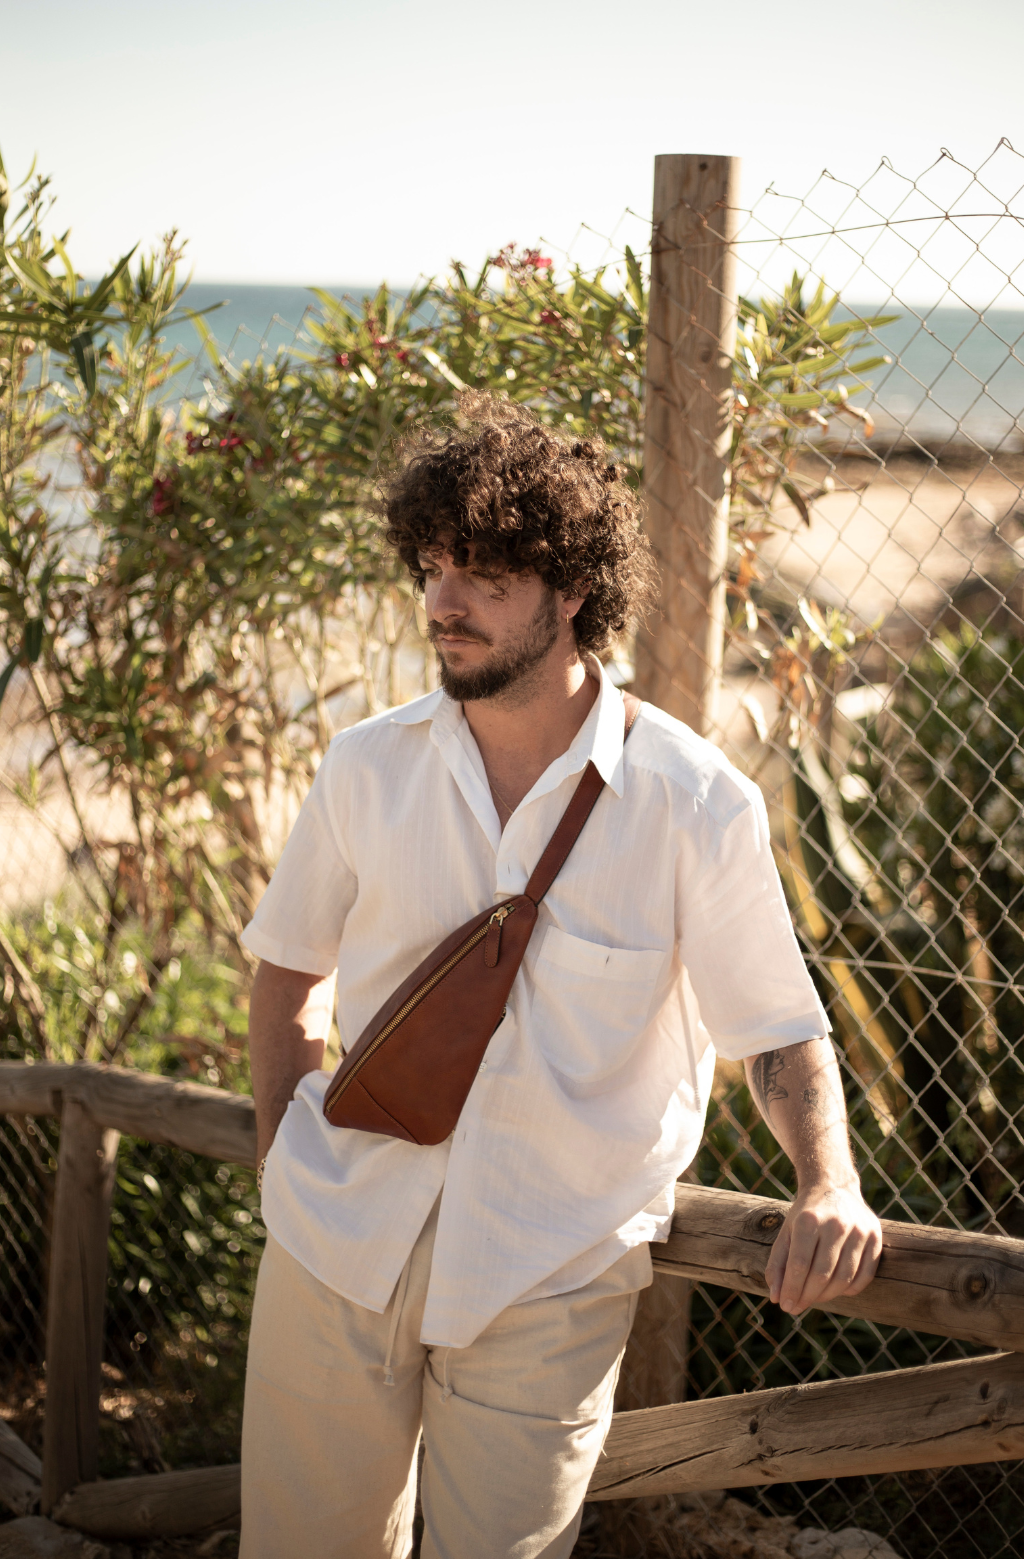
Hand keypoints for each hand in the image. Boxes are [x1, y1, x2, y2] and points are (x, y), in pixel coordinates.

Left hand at [765, 1180, 882, 1315]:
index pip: (799, 1264)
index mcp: (809, 1219)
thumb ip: (778, 1264)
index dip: (792, 1289)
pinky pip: (865, 1276)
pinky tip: (836, 1289)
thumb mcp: (786, 1233)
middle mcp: (836, 1223)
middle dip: (807, 1296)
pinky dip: (850, 1290)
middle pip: (822, 1274)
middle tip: (797, 1307)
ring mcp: (859, 1230)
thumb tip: (777, 1298)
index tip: (786, 1305)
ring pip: (844, 1278)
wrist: (833, 1186)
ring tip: (814, 1298)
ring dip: (827, 1296)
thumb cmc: (806, 1215)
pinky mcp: (876, 1237)